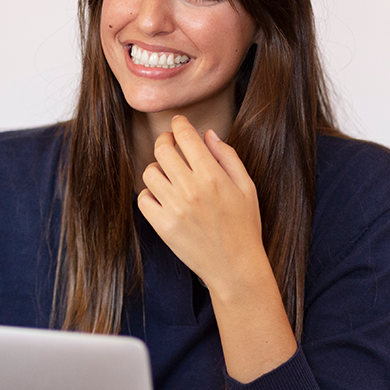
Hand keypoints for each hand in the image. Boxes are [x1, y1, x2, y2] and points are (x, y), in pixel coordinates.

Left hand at [136, 116, 267, 293]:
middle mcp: (190, 189)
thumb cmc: (245, 226)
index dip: (180, 124)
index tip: (179, 123)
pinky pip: (143, 198)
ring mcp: (174, 208)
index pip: (186, 137)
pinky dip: (150, 194)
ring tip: (168, 174)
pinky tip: (162, 196)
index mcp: (212, 176)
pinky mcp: (162, 226)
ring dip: (157, 168)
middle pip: (163, 150)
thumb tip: (208, 133)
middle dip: (165, 141)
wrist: (235, 267)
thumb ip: (227, 156)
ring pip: (149, 172)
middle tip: (170, 143)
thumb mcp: (246, 187)